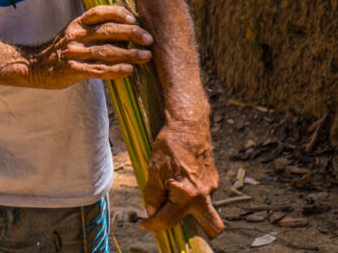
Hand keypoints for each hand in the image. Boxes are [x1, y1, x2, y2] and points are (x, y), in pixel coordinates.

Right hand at [25, 5, 152, 88]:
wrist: (35, 65)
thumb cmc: (62, 49)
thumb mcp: (74, 33)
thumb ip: (94, 30)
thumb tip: (127, 29)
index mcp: (77, 24)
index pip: (98, 12)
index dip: (117, 13)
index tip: (133, 18)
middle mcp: (76, 36)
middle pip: (107, 31)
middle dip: (131, 33)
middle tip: (149, 39)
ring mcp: (75, 53)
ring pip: (106, 51)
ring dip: (129, 54)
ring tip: (146, 56)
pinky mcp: (74, 70)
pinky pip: (98, 70)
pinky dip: (115, 70)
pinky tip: (128, 70)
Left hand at [142, 121, 223, 237]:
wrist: (189, 125)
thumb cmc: (170, 145)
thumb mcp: (154, 169)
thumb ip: (153, 194)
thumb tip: (151, 211)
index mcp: (188, 195)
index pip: (169, 220)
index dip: (154, 225)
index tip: (145, 223)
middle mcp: (204, 194)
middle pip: (212, 227)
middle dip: (199, 233)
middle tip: (177, 225)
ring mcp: (211, 187)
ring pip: (206, 209)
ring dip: (189, 209)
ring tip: (170, 196)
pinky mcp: (213, 179)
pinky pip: (204, 194)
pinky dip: (191, 195)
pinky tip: (178, 180)